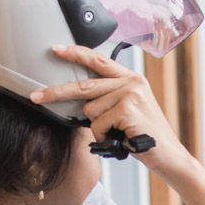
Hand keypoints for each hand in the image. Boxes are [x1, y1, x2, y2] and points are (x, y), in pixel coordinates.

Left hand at [31, 44, 190, 178]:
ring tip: (117, 133)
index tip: (56, 49)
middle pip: (84, 84)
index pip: (99, 60)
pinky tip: (120, 138)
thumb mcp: (130, 110)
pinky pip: (98, 124)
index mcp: (132, 79)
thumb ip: (110, 98)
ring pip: (90, 109)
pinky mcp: (127, 109)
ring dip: (98, 127)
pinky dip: (104, 136)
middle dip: (56, 93)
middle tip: (36, 97)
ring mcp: (130, 94)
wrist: (168, 155)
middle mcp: (132, 82)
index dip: (76, 53)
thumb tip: (80, 99)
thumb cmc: (145, 136)